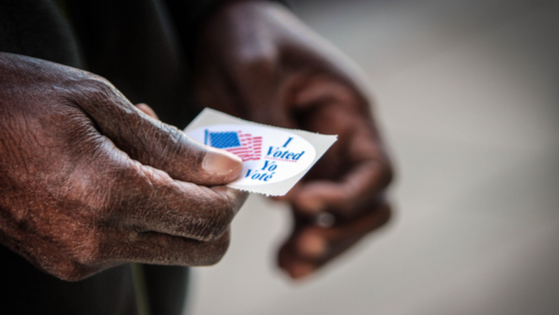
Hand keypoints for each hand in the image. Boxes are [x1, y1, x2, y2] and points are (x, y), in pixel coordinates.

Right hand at [0, 53, 246, 280]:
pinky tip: (126, 172)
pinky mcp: (68, 260)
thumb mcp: (100, 101)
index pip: (208, 218)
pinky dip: (146, 213)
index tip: (236, 169)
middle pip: (199, 248)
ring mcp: (79, 257)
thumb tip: (226, 170)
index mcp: (108, 194)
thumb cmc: (15, 100)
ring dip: (179, 206)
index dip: (235, 196)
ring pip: (169, 247)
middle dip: (218, 211)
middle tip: (210, 169)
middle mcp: (96, 240)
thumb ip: (170, 145)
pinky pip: (132, 246)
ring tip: (149, 154)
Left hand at [195, 1, 392, 278]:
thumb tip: (281, 192)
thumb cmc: (246, 34)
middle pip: (366, 203)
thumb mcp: (255, 69)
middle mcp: (342, 139)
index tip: (302, 204)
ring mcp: (320, 157)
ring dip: (320, 245)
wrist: (222, 25)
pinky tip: (282, 260)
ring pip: (337, 216)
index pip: (374, 169)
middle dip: (341, 231)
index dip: (347, 197)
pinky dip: (297, 237)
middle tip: (303, 248)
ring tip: (289, 267)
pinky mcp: (293, 168)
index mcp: (347, 111)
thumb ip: (270, 128)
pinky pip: (306, 211)